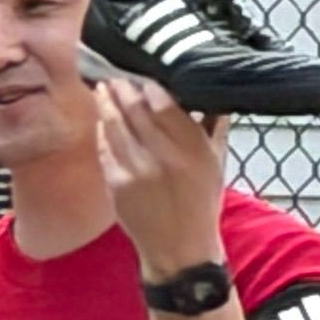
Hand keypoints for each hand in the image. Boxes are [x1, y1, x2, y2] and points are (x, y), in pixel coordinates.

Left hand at [96, 78, 229, 281]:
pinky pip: (105, 148)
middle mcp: (163, 157)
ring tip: (103, 86)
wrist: (180, 249)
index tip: (142, 70)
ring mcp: (136, 171)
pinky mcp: (116, 184)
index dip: (148, 83)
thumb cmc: (200, 204)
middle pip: (135, 108)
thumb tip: (212, 93)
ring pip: (114, 124)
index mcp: (192, 149)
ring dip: (106, 102)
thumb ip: (215, 127)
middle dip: (122, 86)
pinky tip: (102, 118)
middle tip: (115, 71)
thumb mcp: (217, 164)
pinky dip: (102, 130)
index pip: (164, 102)